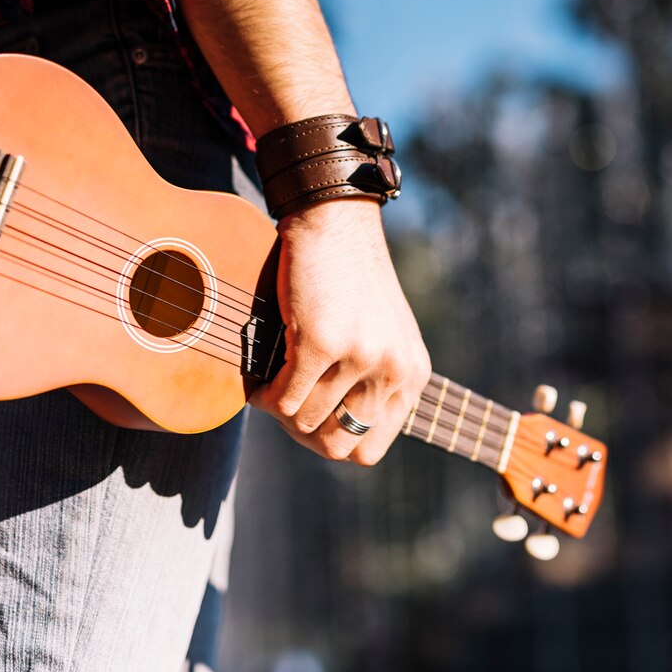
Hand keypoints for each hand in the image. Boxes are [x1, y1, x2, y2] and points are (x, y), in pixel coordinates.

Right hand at [250, 198, 431, 464]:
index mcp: (412, 376)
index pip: (370, 449)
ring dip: (278, 410)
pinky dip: (263, 396)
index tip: (308, 422)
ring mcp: (361, 358)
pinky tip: (259, 377)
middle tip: (282, 405)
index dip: (330, 443)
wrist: (336, 221)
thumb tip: (327, 438)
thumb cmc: (348, 277)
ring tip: (269, 384)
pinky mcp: (323, 343)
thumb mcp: (381, 335)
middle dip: (301, 433)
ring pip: (304, 423)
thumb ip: (371, 383)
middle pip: (337, 447)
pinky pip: (284, 400)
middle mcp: (394, 371)